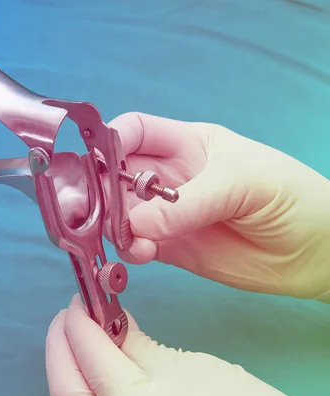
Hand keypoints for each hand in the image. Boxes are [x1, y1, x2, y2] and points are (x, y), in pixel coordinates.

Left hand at [45, 294, 289, 395]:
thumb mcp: (186, 365)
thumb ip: (136, 343)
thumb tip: (108, 319)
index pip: (91, 356)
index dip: (78, 322)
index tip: (80, 298)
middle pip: (66, 387)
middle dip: (58, 347)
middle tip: (68, 316)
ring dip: (67, 365)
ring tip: (76, 334)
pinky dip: (83, 383)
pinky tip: (90, 361)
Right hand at [101, 113, 329, 301]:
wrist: (317, 252)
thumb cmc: (289, 196)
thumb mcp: (241, 183)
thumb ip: (186, 203)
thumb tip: (134, 225)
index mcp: (186, 144)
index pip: (134, 132)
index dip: (110, 140)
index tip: (98, 162)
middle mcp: (168, 177)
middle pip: (116, 174)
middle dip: (102, 188)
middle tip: (99, 209)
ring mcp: (166, 213)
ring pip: (119, 213)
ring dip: (114, 223)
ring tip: (131, 237)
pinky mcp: (169, 247)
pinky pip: (135, 244)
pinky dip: (130, 249)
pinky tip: (144, 253)